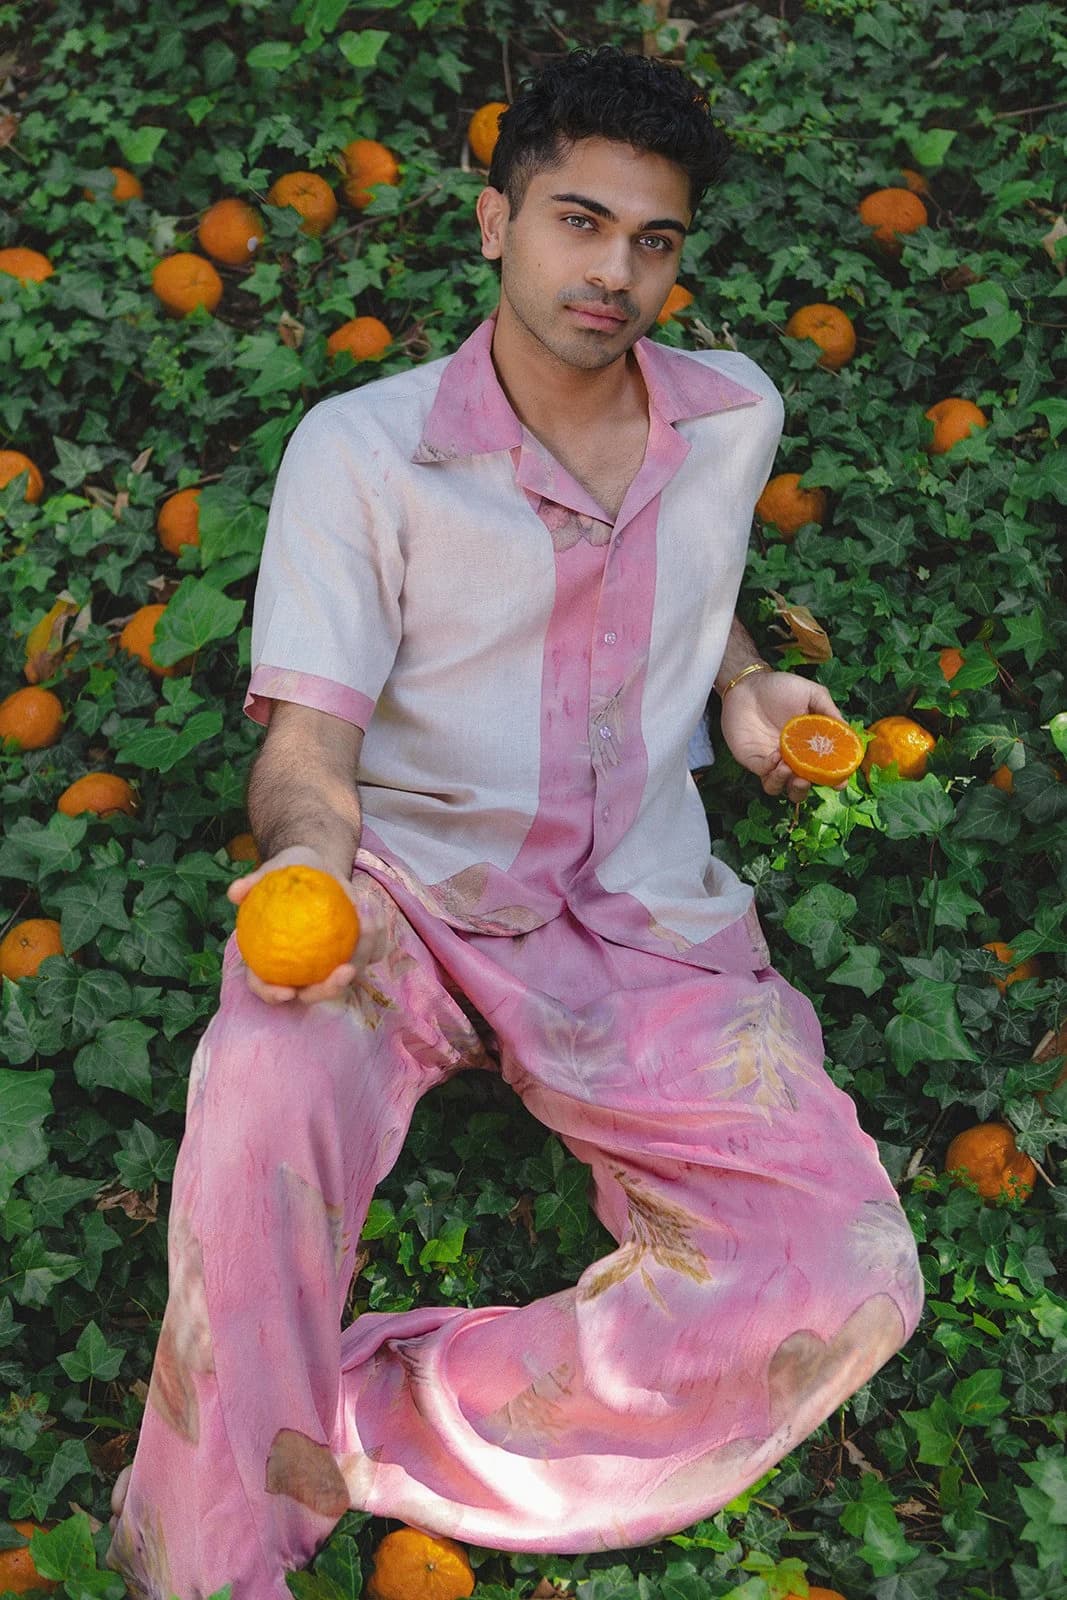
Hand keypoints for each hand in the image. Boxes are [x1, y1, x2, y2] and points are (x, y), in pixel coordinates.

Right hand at [226, 844, 386, 1005]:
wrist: (315, 866)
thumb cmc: (286, 874)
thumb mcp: (270, 873)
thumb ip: (253, 883)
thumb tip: (234, 892)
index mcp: (272, 959)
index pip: (266, 986)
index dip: (273, 995)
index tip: (287, 992)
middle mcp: (302, 968)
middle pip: (313, 992)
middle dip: (330, 989)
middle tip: (345, 971)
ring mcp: (331, 962)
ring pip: (349, 974)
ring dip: (362, 953)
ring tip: (366, 923)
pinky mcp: (356, 949)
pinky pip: (371, 951)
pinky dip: (376, 937)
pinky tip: (372, 913)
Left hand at [719, 669, 847, 802]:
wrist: (749, 683)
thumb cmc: (780, 687)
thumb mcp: (812, 694)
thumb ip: (829, 711)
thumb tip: (847, 731)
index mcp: (808, 747)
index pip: (823, 772)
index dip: (833, 781)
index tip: (840, 783)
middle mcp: (790, 759)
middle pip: (798, 788)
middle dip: (803, 789)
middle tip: (805, 779)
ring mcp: (770, 761)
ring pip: (777, 787)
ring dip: (784, 783)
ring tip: (787, 767)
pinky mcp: (752, 758)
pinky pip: (762, 773)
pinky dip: (769, 769)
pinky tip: (775, 755)